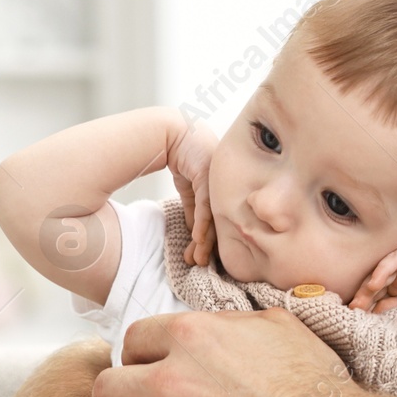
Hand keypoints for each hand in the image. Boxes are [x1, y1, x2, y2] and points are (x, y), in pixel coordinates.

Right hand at [169, 119, 217, 266]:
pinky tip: (197, 239)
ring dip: (204, 240)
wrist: (171, 131)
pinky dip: (200, 224)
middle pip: (219, 222)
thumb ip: (193, 209)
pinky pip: (204, 205)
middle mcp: (225, 186)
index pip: (219, 220)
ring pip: (213, 217)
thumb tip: (194, 233)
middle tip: (201, 265)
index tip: (201, 258)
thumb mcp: (189, 188)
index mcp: (225, 189)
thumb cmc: (182, 154)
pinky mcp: (207, 176)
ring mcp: (218, 181)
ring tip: (198, 258)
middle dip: (208, 246)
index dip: (210, 241)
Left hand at [349, 225, 396, 311]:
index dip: (369, 310)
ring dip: (366, 291)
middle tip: (351, 314)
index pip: (381, 300)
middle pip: (376, 289)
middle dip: (363, 302)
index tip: (356, 322)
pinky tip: (372, 284)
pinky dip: (380, 273)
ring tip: (357, 304)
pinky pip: (390, 263)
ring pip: (379, 277)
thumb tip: (380, 316)